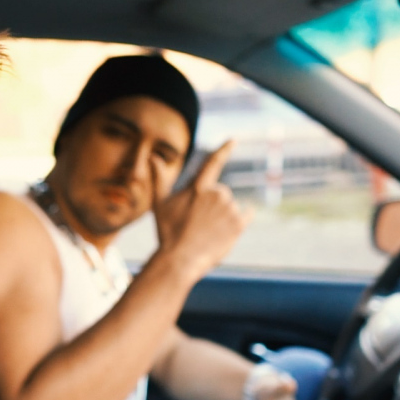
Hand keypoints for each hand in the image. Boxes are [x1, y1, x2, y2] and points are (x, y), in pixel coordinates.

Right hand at [151, 141, 253, 278]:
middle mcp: (217, 194)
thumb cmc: (167, 232)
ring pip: (230, 206)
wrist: (180, 259)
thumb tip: (152, 157)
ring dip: (222, 216)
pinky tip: (227, 231)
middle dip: (212, 205)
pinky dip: (240, 220)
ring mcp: (230, 209)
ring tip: (206, 232)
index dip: (224, 150)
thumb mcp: (160, 204)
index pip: (213, 162)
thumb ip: (159, 178)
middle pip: (220, 193)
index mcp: (198, 187)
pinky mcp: (239, 224)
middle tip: (197, 223)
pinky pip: (246, 215)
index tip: (233, 140)